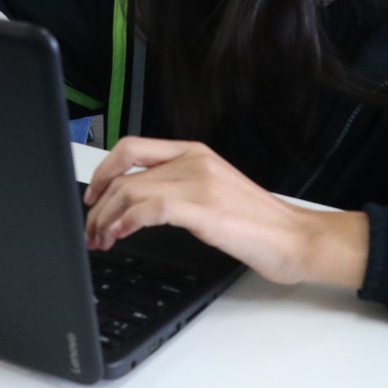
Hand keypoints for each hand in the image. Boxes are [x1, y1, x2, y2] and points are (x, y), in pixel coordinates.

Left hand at [83, 136, 369, 286]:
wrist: (296, 238)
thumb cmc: (258, 221)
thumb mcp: (213, 191)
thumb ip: (180, 186)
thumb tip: (140, 203)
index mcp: (195, 153)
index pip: (132, 147)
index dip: (104, 170)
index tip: (93, 196)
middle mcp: (194, 162)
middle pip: (124, 171)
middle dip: (97, 203)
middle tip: (90, 228)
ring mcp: (199, 184)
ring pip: (131, 190)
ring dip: (106, 218)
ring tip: (101, 240)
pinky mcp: (203, 210)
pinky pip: (150, 209)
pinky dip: (126, 222)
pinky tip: (120, 236)